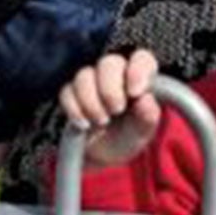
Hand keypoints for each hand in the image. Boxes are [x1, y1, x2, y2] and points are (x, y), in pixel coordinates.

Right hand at [60, 49, 161, 168]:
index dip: (138, 71)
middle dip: (110, 89)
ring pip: (85, 76)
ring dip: (91, 101)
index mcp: (139, 76)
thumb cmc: (128, 135)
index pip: (141, 59)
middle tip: (116, 110)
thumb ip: (148, 116)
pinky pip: (67, 92)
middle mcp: (115, 73)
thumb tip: (146, 99)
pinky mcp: (71, 93)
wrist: (102, 155)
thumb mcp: (142, 131)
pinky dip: (75, 109)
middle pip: (109, 63)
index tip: (135, 93)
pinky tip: (84, 125)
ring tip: (101, 121)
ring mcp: (91, 81)